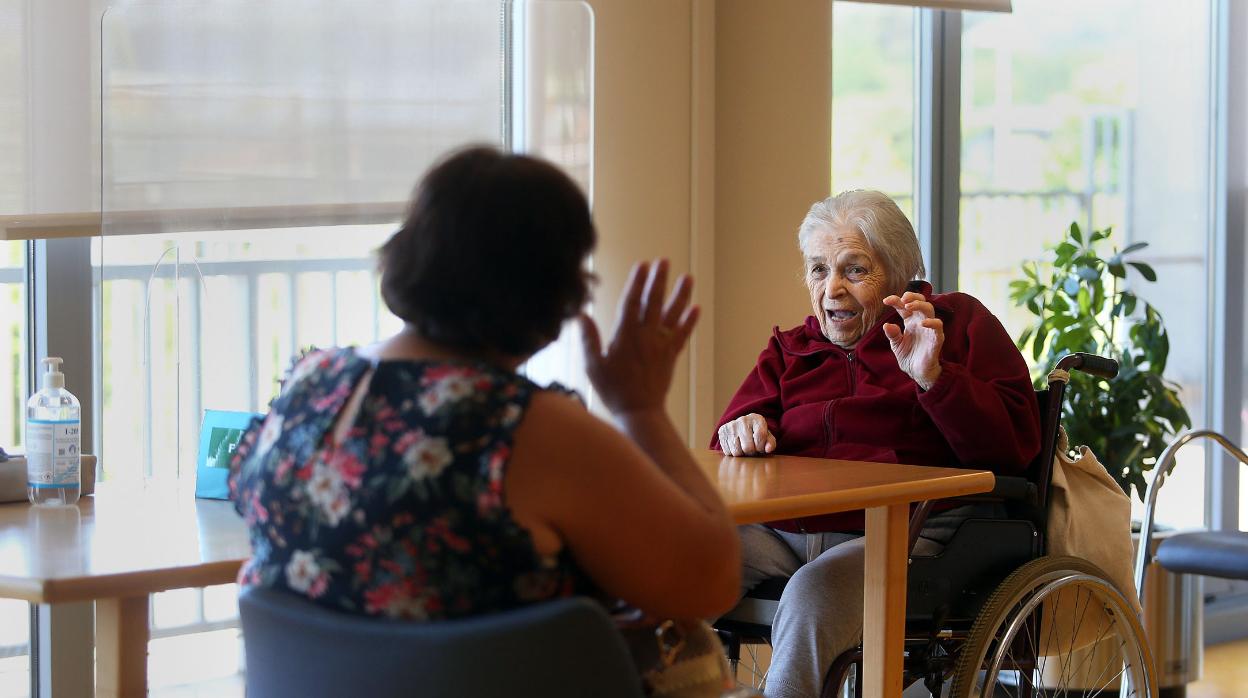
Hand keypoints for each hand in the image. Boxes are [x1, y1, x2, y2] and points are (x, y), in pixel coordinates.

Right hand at [580, 260, 698, 414]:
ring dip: (681, 296)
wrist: (639, 412)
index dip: (636, 282)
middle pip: (654, 303)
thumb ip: (588, 339)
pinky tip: (696, 308)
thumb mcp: (593, 366)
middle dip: (659, 281)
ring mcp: (661, 346)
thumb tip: (580, 314)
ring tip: (687, 278)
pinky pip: (682, 335)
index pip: (631, 303)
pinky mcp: (671, 356)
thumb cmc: (613, 390)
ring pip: (673, 315)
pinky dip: (690, 322)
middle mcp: (646, 337)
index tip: (641, 265)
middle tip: (664, 261)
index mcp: (625, 336)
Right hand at [717, 413, 775, 455]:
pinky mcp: (722, 431)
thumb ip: (770, 443)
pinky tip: (736, 446)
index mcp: (757, 419)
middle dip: (751, 452)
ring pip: (737, 452)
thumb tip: (768, 449)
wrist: (741, 425)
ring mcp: (731, 426)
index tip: (760, 446)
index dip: (761, 446)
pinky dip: (733, 453)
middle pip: (748, 447)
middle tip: (752, 449)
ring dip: (742, 454)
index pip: (760, 437)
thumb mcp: (766, 436)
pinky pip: (727, 452)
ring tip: (744, 448)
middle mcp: (743, 420)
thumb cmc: (756, 433)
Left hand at [882, 292, 943, 390]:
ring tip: (909, 306)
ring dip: (920, 305)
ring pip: (929, 309)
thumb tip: (886, 325)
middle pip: (920, 302)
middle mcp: (920, 322)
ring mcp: (929, 329)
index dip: (896, 300)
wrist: (917, 372)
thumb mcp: (896, 345)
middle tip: (903, 299)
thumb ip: (892, 335)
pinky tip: (922, 323)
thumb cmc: (908, 356)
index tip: (886, 300)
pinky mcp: (936, 338)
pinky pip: (938, 326)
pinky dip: (932, 322)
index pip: (904, 306)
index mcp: (910, 321)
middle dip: (912, 297)